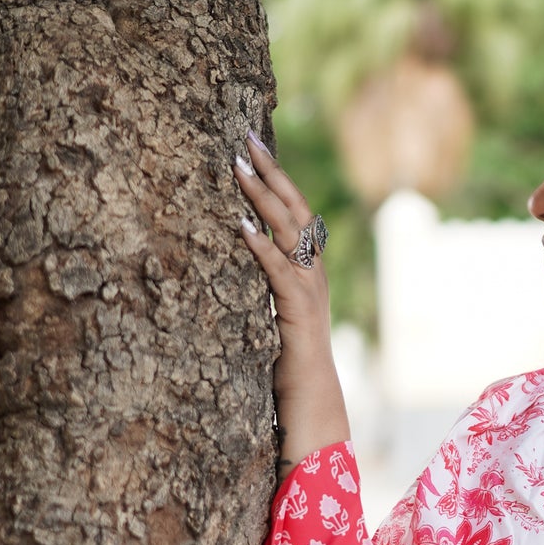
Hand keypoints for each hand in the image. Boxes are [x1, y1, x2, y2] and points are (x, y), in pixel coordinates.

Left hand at [235, 131, 350, 466]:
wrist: (314, 408)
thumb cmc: (287, 368)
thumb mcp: (269, 317)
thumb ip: (258, 288)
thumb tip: (230, 257)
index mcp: (306, 271)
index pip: (294, 213)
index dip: (275, 177)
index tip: (252, 143)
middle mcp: (313, 274)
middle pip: (295, 210)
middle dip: (270, 172)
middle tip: (244, 137)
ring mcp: (309, 293)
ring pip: (290, 233)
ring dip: (263, 198)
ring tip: (239, 167)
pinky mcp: (298, 315)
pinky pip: (278, 273)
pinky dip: (260, 247)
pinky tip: (240, 226)